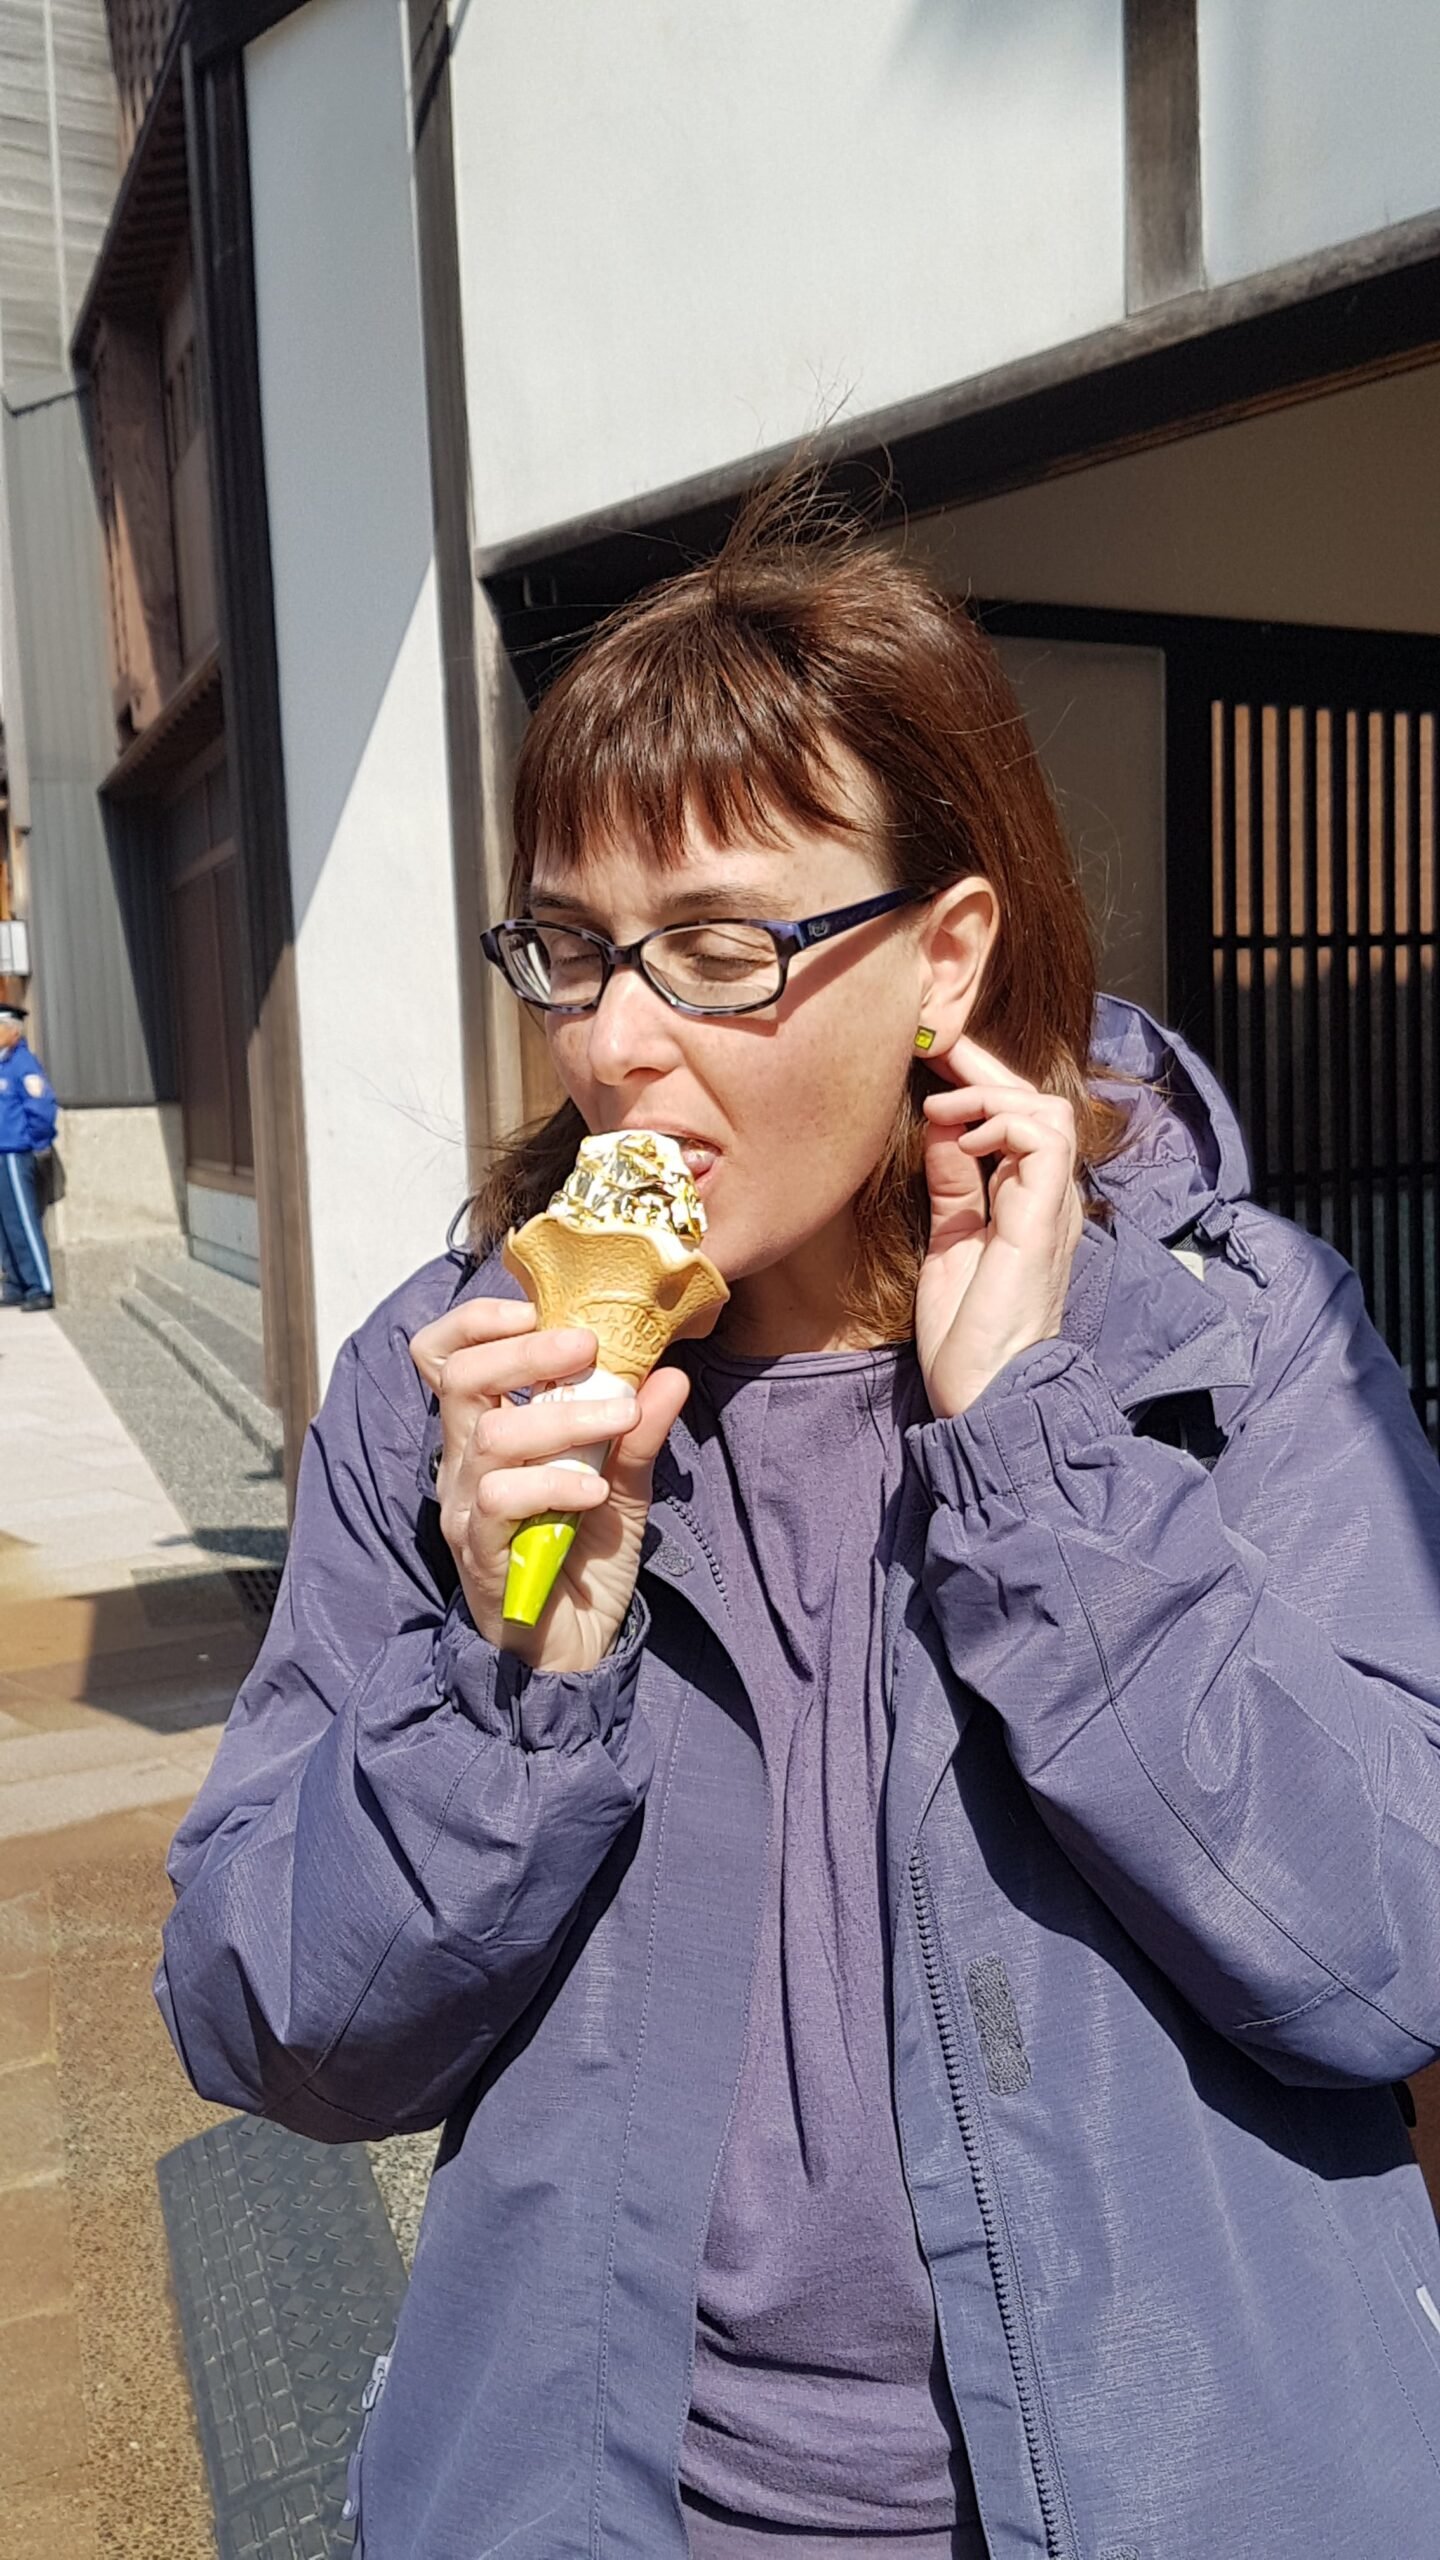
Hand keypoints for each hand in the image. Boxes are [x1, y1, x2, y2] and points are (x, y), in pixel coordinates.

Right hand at [408, 1297, 689, 1671]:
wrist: (576, 1651)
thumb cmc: (586, 1563)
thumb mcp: (624, 1488)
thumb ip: (637, 1434)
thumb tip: (668, 1373)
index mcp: (487, 1434)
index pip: (447, 1358)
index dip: (478, 1321)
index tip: (540, 1311)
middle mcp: (463, 1465)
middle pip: (462, 1379)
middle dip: (525, 1351)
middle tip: (588, 1346)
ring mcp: (464, 1509)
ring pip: (490, 1437)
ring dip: (561, 1418)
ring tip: (619, 1418)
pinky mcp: (478, 1553)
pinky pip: (498, 1501)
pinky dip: (553, 1483)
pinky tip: (596, 1489)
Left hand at [915, 1033, 1082, 1418]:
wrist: (988, 1393)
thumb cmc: (967, 1334)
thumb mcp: (950, 1243)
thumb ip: (952, 1187)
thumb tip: (942, 1130)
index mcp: (1027, 1201)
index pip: (1016, 1117)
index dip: (976, 1080)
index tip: (928, 1056)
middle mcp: (1049, 1196)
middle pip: (1033, 1101)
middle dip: (979, 1067)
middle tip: (929, 1046)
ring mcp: (1053, 1207)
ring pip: (1046, 1109)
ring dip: (989, 1095)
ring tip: (942, 1108)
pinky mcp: (1045, 1220)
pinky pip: (1044, 1139)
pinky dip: (1002, 1124)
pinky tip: (961, 1139)